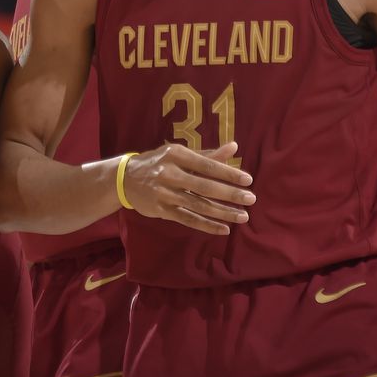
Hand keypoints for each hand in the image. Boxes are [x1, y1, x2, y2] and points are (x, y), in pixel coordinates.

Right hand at [122, 142, 255, 234]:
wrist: (125, 178)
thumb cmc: (158, 162)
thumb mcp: (179, 153)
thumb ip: (207, 154)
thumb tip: (234, 147)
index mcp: (176, 155)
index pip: (207, 165)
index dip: (228, 173)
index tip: (248, 180)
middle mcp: (170, 174)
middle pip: (205, 187)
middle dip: (230, 194)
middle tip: (251, 199)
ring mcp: (165, 194)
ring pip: (198, 205)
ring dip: (222, 212)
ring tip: (243, 216)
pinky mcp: (162, 210)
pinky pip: (188, 220)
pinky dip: (207, 225)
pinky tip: (224, 229)